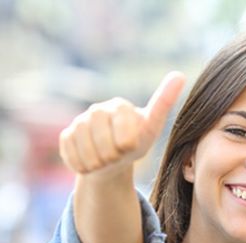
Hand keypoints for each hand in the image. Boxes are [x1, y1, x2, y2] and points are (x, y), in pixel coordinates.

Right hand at [59, 71, 185, 175]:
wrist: (113, 160)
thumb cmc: (136, 142)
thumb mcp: (152, 127)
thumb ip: (163, 103)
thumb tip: (179, 74)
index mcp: (120, 106)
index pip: (124, 134)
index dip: (127, 145)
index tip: (130, 146)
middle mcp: (97, 110)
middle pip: (103, 143)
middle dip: (113, 156)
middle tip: (118, 155)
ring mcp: (79, 122)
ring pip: (87, 152)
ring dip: (99, 163)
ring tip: (107, 159)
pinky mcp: (66, 136)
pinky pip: (72, 157)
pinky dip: (84, 166)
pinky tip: (92, 162)